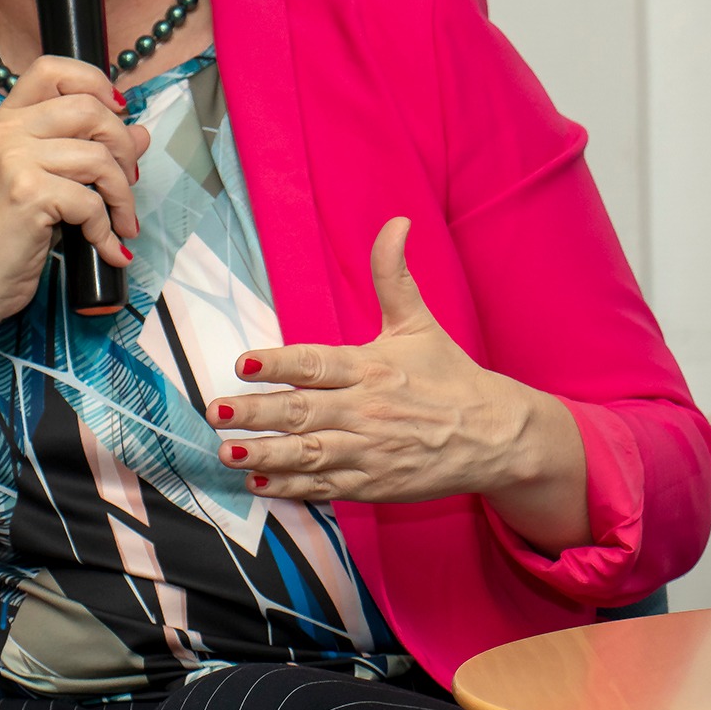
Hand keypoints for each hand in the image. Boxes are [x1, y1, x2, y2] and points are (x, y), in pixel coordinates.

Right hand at [0, 56, 148, 328]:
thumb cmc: (4, 236)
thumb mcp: (45, 184)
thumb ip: (87, 153)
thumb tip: (140, 132)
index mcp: (8, 120)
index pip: (53, 69)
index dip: (94, 82)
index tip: (118, 113)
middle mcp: (8, 131)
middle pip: (90, 110)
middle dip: (123, 148)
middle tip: (129, 182)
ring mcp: (15, 160)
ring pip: (99, 157)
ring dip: (123, 196)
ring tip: (122, 222)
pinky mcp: (28, 194)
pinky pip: (91, 202)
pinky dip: (107, 230)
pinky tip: (107, 248)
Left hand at [208, 217, 566, 510]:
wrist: (493, 436)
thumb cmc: (448, 375)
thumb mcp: (419, 321)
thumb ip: (393, 274)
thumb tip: (396, 222)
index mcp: (371, 367)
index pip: (317, 364)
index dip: (279, 364)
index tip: (245, 363)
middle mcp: (365, 410)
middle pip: (302, 412)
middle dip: (256, 413)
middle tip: (217, 410)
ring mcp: (368, 451)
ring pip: (307, 453)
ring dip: (265, 453)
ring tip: (227, 451)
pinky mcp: (372, 484)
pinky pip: (324, 486)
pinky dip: (291, 487)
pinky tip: (259, 482)